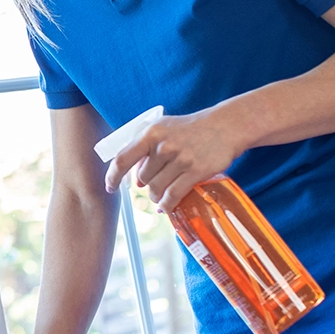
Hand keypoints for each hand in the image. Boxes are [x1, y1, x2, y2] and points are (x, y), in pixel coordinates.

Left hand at [103, 108, 244, 211]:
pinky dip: (167, 205)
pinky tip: (166, 206)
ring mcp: (180, 159)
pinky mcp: (195, 171)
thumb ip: (144, 148)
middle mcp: (163, 146)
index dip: (112, 177)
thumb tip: (134, 178)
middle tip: (154, 182)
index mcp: (150, 134)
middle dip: (146, 184)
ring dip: (156, 196)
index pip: (122, 159)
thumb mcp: (162, 128)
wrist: (224, 127)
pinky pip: (173, 196)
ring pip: (156, 189)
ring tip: (161, 194)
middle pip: (142, 178)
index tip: (110, 187)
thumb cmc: (189, 129)